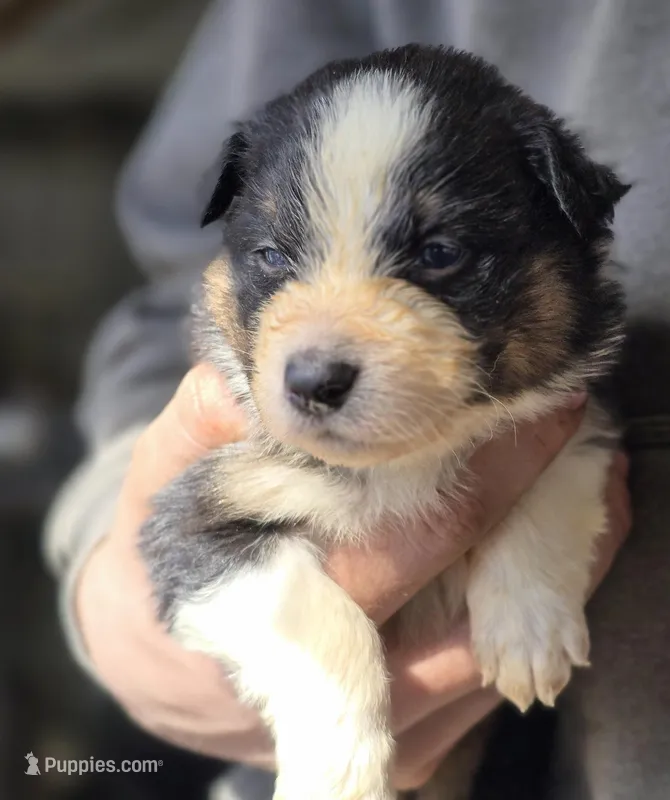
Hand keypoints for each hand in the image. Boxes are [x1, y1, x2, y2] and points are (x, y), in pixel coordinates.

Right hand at [75, 365, 629, 789]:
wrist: (163, 661)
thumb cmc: (161, 561)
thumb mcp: (159, 482)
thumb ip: (200, 424)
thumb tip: (254, 370)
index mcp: (277, 616)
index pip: (404, 543)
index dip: (484, 475)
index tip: (536, 407)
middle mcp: (343, 689)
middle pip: (477, 604)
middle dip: (541, 511)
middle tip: (579, 429)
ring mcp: (389, 730)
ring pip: (503, 652)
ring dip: (556, 566)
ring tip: (587, 482)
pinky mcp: (417, 745)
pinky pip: (495, 680)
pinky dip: (533, 612)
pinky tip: (552, 548)